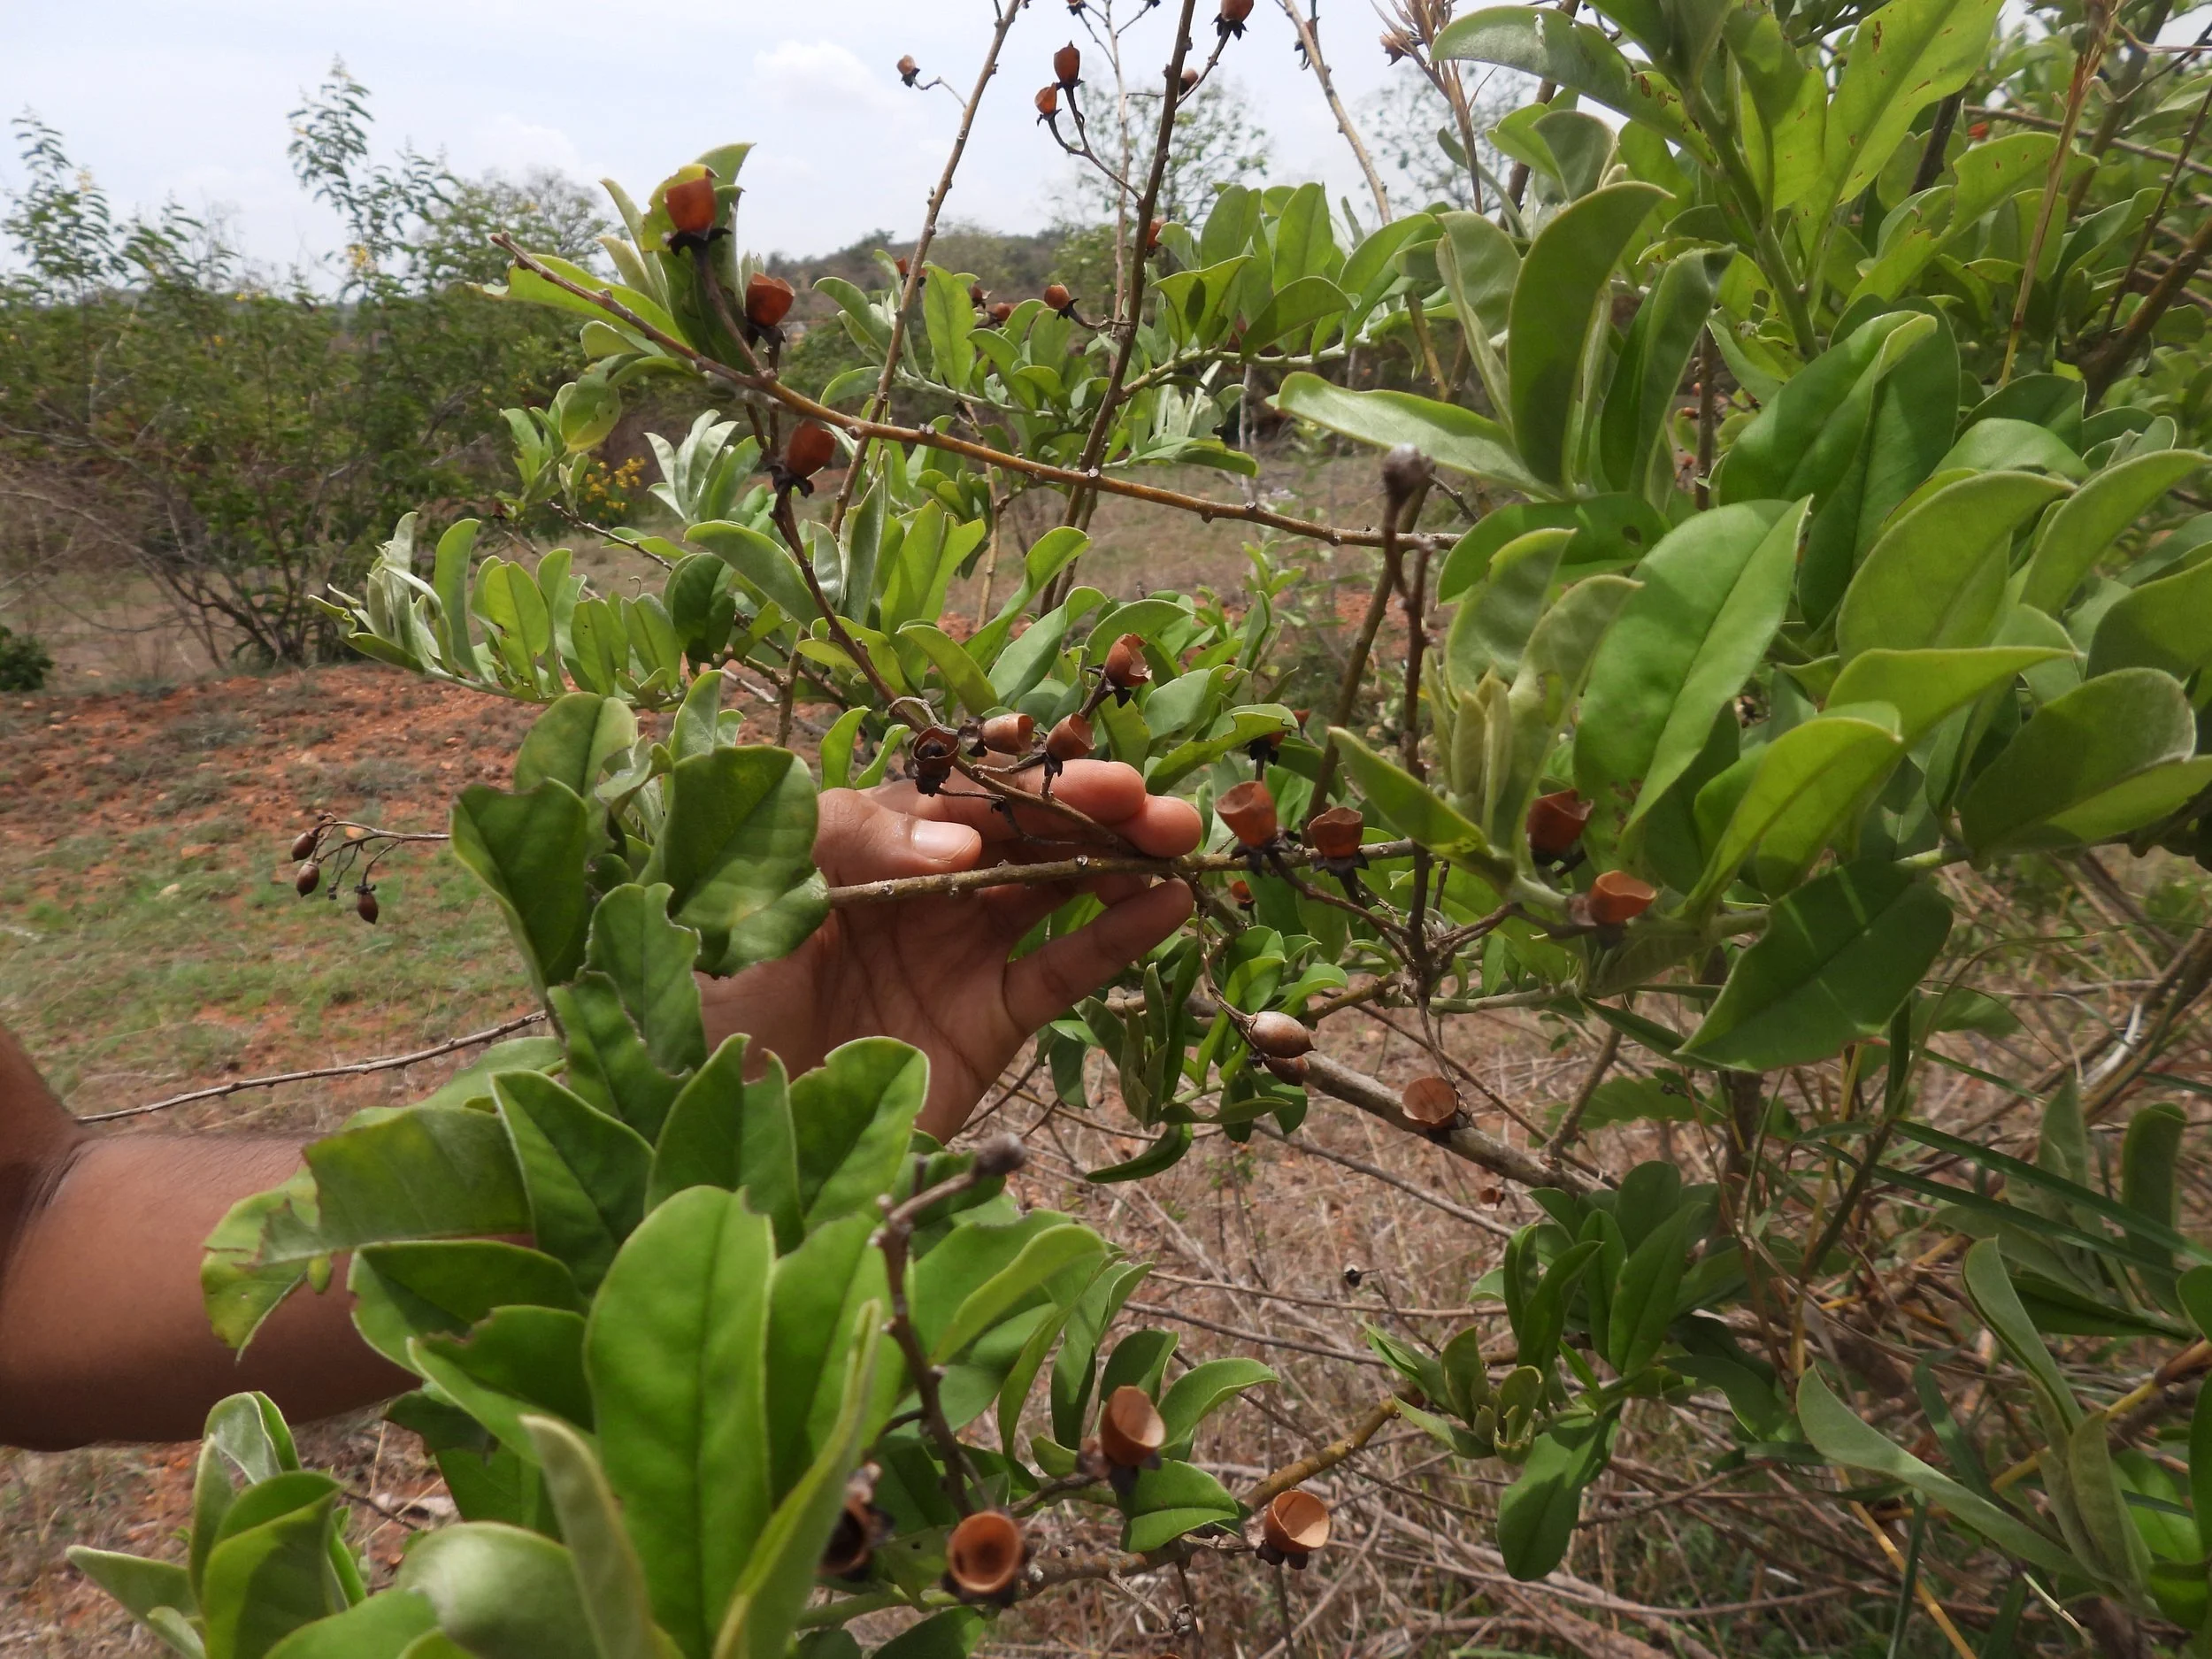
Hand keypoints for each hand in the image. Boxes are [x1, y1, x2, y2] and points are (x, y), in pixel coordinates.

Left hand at [699, 760, 1199, 1139]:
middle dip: (1095, 810)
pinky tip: (1167, 907)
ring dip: (1121, 859)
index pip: (964, 789)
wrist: (702, 1130)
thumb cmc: (709, 997)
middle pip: (1025, 831)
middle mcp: (920, 886)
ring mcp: (958, 953)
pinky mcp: (985, 1023)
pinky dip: (1117, 937)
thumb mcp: (755, 895)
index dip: (1031, 776)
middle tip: (1157, 806)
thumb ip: (848, 843)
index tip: (1086, 769)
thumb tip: (962, 840)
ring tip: (1181, 843)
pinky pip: (1062, 970)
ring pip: (1057, 889)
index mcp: (861, 838)